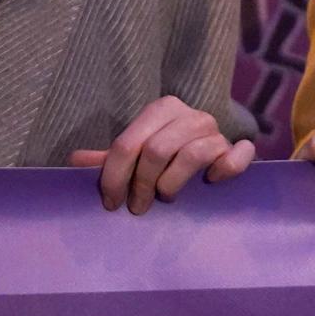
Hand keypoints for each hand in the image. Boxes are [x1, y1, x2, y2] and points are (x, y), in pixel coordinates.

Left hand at [69, 95, 253, 214]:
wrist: (207, 156)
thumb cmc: (162, 158)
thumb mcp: (134, 155)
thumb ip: (108, 159)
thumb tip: (76, 161)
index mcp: (163, 108)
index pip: (129, 143)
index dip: (114, 177)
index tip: (111, 203)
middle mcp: (193, 115)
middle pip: (158, 150)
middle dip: (142, 185)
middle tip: (137, 207)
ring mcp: (218, 131)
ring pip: (193, 155)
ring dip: (172, 184)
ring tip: (166, 197)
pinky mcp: (237, 149)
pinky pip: (238, 156)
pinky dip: (226, 169)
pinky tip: (211, 181)